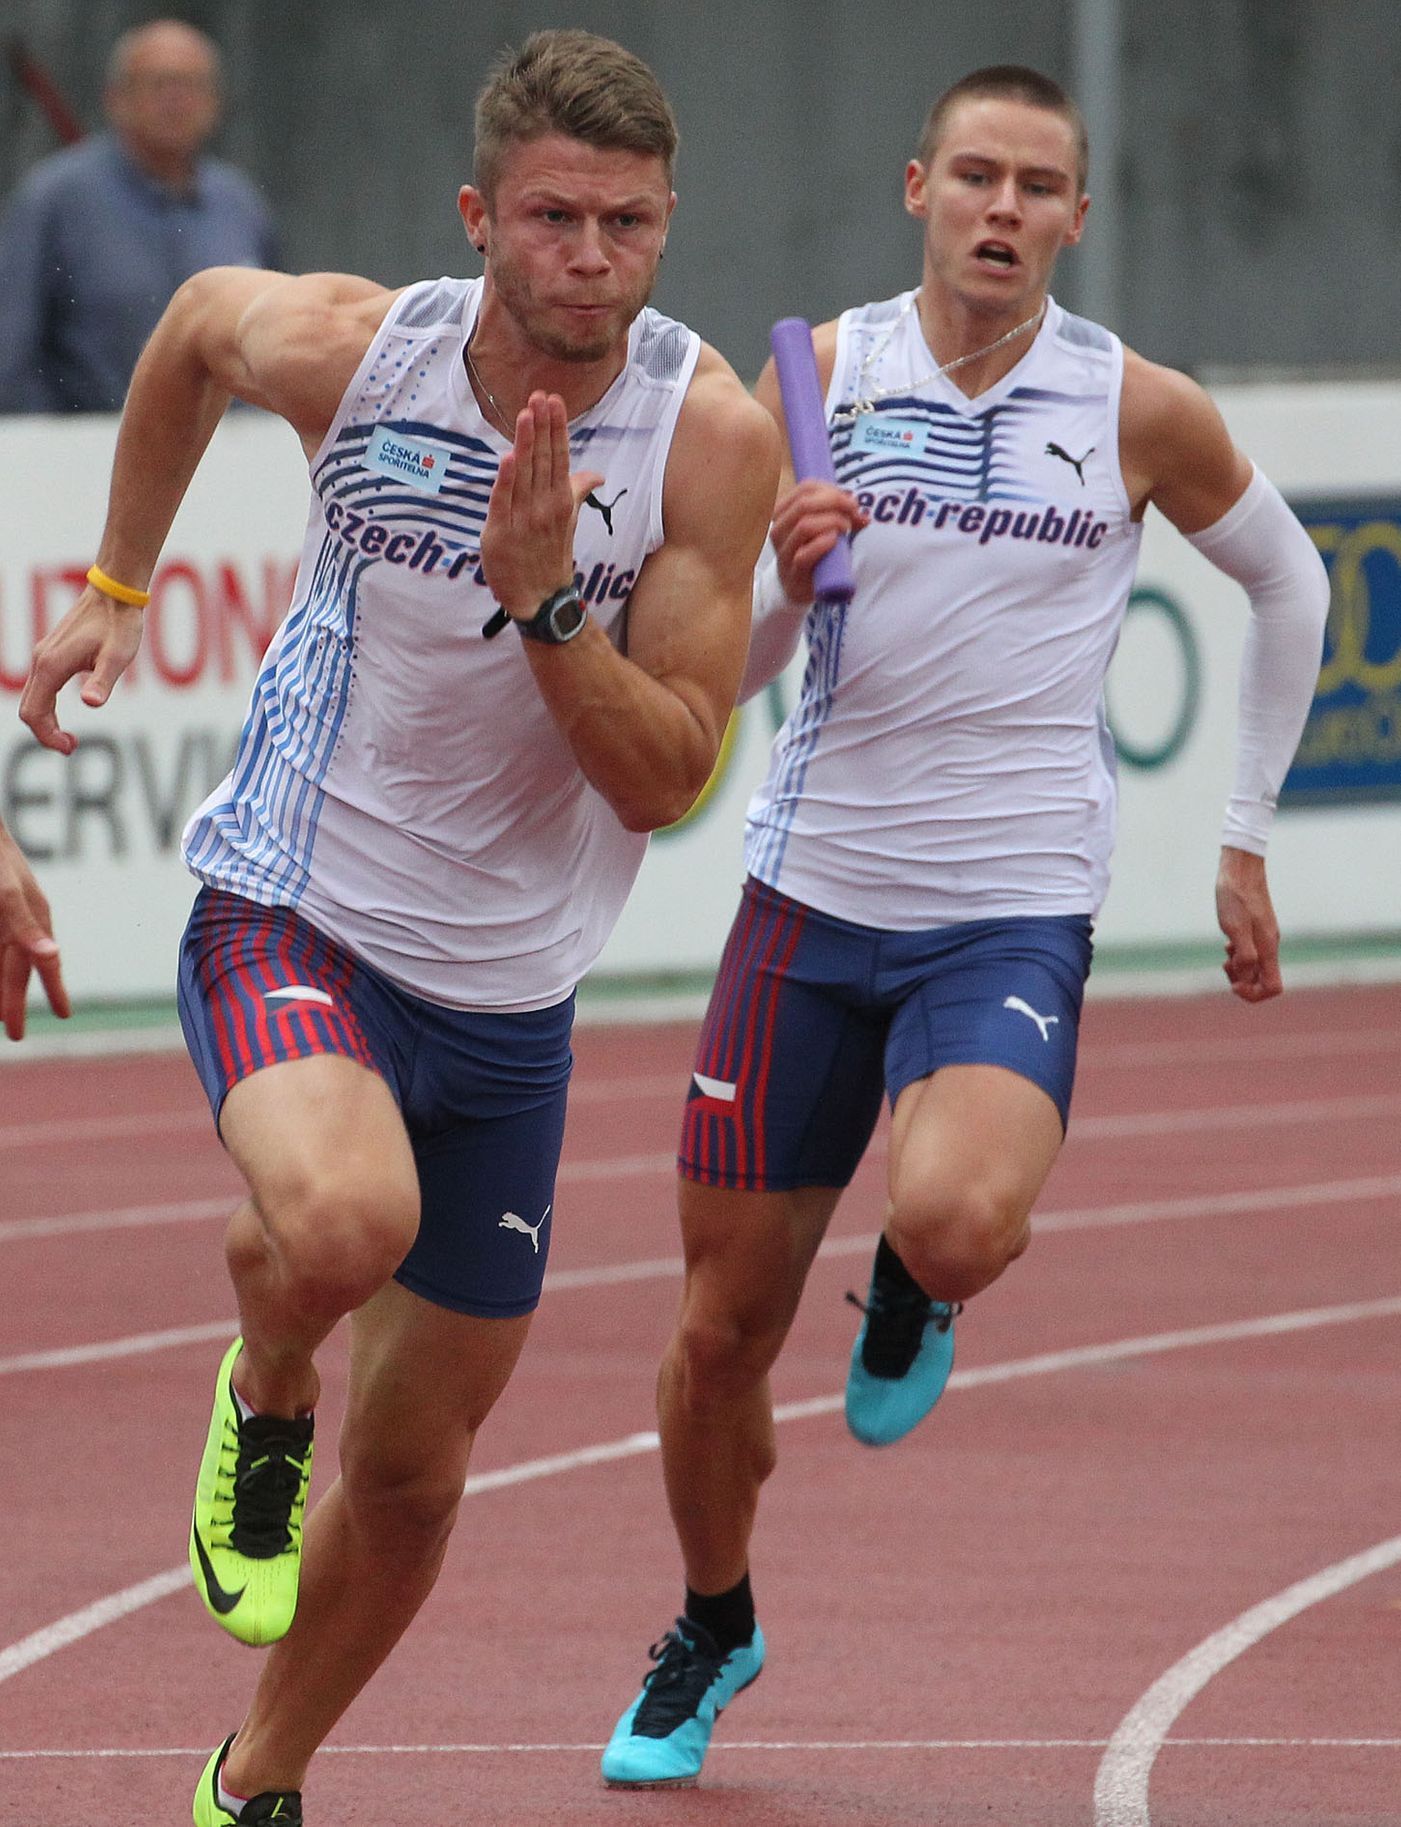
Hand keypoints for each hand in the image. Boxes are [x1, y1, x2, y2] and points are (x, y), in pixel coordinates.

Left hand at [0, 823, 68, 1039]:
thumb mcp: (8, 894)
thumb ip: (26, 924)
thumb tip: (52, 955)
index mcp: (30, 920)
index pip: (40, 965)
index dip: (52, 991)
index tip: (63, 1015)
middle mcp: (18, 922)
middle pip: (16, 970)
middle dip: (15, 1001)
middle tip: (16, 1034)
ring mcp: (3, 916)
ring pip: (4, 960)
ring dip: (4, 985)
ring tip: (2, 1010)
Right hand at [19, 586, 144, 754]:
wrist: (114, 594)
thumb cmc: (119, 625)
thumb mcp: (117, 657)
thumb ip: (102, 681)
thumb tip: (90, 703)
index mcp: (52, 665)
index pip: (35, 712)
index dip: (48, 736)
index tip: (71, 748)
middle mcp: (41, 661)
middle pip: (29, 709)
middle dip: (46, 733)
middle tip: (72, 747)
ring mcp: (44, 656)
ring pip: (33, 698)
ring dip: (46, 722)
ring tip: (71, 738)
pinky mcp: (51, 653)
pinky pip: (40, 687)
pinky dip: (47, 707)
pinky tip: (66, 711)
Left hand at [479, 393, 603, 620]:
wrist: (539, 598)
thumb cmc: (549, 556)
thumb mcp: (567, 520)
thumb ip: (576, 492)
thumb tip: (596, 475)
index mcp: (560, 500)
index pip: (559, 457)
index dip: (555, 428)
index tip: (553, 400)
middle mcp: (545, 506)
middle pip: (544, 459)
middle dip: (542, 426)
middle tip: (540, 396)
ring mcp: (523, 519)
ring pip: (525, 474)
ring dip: (526, 443)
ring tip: (527, 413)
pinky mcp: (500, 532)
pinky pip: (503, 502)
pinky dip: (506, 480)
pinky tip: (509, 457)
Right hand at [769, 478, 868, 603]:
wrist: (797, 587)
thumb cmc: (811, 552)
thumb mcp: (821, 528)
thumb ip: (840, 517)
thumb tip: (863, 516)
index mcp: (782, 513)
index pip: (805, 489)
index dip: (831, 490)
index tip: (850, 501)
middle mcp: (778, 530)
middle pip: (804, 504)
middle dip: (834, 503)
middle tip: (853, 512)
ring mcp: (784, 552)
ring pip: (804, 526)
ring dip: (832, 522)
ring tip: (846, 528)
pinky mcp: (793, 572)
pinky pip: (804, 554)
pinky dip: (823, 544)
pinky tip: (835, 541)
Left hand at [1215, 845, 1282, 1002]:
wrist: (1240, 867)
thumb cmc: (1236, 896)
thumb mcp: (1235, 928)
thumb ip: (1244, 956)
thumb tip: (1246, 978)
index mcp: (1267, 948)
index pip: (1273, 987)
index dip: (1253, 993)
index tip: (1234, 983)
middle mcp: (1269, 945)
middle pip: (1264, 980)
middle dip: (1244, 982)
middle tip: (1226, 967)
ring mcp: (1264, 936)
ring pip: (1257, 966)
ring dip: (1240, 969)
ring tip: (1226, 955)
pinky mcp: (1256, 928)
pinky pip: (1252, 952)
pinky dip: (1238, 955)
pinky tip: (1227, 943)